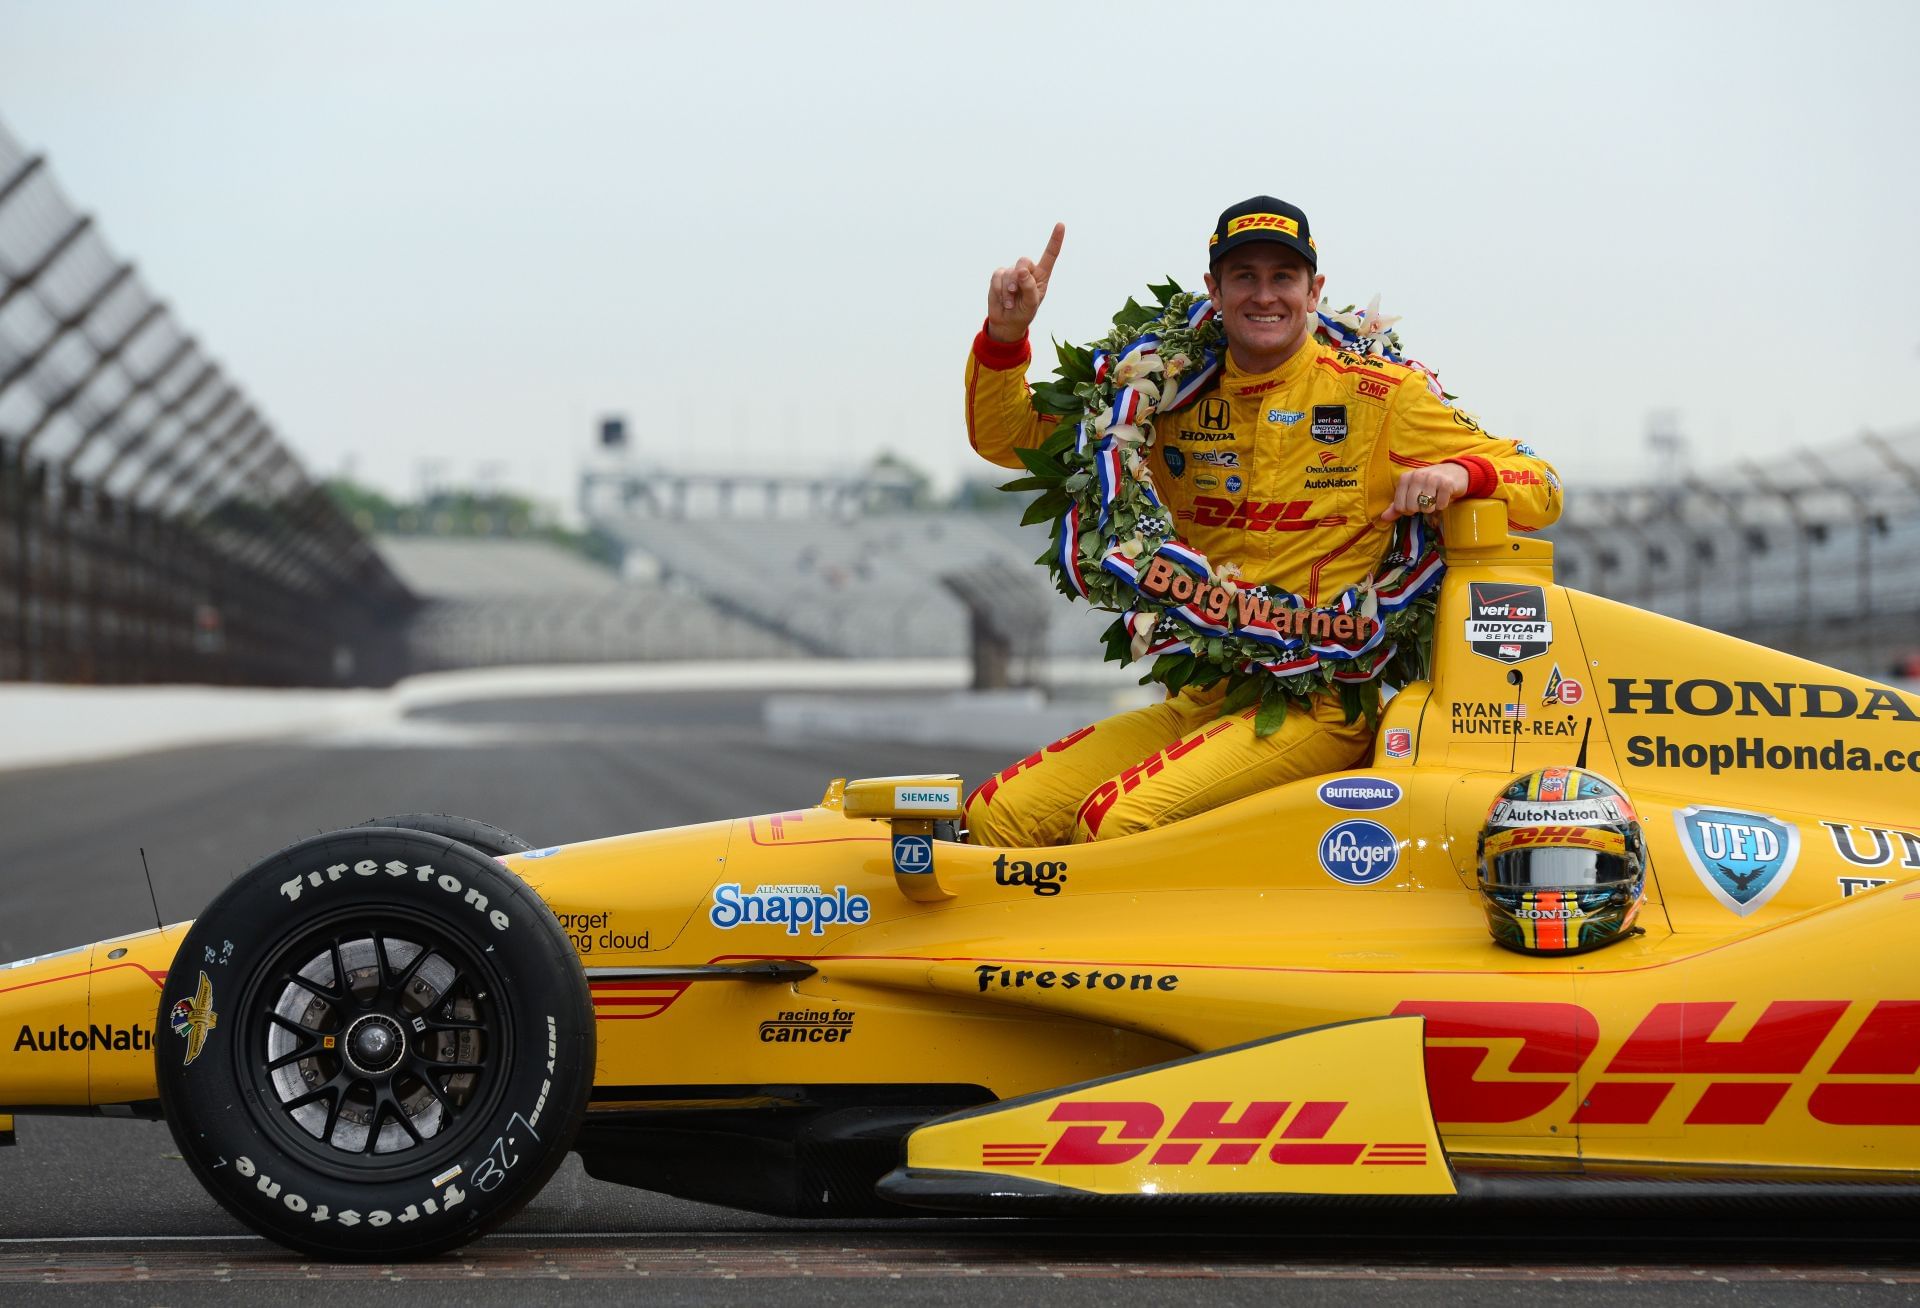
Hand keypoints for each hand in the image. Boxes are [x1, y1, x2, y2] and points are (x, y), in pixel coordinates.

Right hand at [985, 222, 1064, 343]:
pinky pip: (997, 276)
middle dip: (1019, 275)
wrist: (1007, 321)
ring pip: (1009, 272)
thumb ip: (1029, 287)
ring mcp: (1012, 272)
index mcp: (1041, 276)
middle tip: (1016, 291)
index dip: (1055, 240)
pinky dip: (999, 289)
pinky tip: (1003, 300)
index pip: (1050, 255)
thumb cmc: (1024, 312)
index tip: (1061, 225)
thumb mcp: (1031, 303)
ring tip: (1011, 302)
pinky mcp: (999, 276)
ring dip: (1008, 290)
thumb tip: (1022, 271)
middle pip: (1024, 261)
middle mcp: (1028, 271)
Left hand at [1380, 462, 1470, 521]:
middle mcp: (1417, 476)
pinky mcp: (1446, 484)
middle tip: (1426, 501)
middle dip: (1420, 510)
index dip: (1407, 510)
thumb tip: (1383, 518)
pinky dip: (1443, 505)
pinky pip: (1440, 505)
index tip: (1415, 503)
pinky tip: (1444, 496)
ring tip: (1435, 497)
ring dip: (1432, 507)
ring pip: (1426, 508)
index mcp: (1405, 478)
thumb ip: (1397, 505)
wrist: (1455, 472)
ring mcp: (1432, 479)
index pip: (1399, 506)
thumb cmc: (1430, 484)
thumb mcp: (1411, 491)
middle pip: (1412, 508)